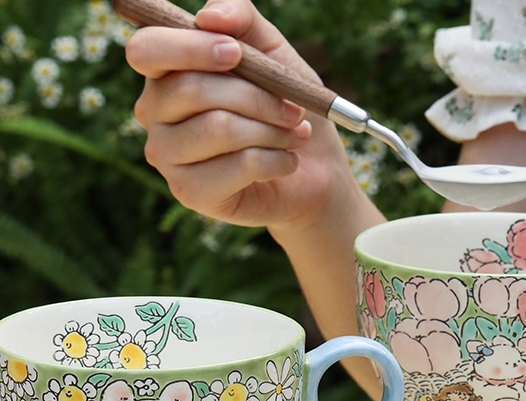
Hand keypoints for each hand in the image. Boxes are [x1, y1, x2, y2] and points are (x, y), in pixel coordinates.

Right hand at [125, 0, 352, 232]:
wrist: (313, 172)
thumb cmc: (286, 107)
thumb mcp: (271, 52)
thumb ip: (242, 20)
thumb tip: (209, 16)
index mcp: (163, 73)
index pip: (147, 50)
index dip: (190, 47)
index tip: (236, 53)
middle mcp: (154, 114)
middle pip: (191, 89)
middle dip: (256, 96)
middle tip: (293, 108)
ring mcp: (167, 157)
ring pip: (218, 128)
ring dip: (271, 130)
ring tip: (294, 136)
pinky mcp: (190, 193)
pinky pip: (238, 166)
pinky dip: (276, 161)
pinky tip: (287, 163)